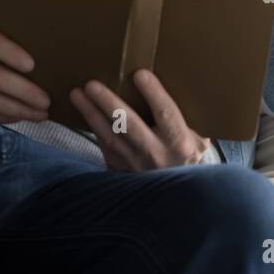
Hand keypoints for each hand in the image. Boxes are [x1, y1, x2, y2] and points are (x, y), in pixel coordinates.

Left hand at [69, 69, 210, 170]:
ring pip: (109, 137)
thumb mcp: (196, 145)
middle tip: (91, 85)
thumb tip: (190, 96)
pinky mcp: (119, 172)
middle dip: (108, 104)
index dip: (153, 94)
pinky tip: (82, 112)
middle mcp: (156, 155)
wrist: (175, 199)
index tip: (140, 74)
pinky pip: (104, 147)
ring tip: (77, 94)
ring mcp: (135, 165)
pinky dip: (93, 128)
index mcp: (179, 144)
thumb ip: (190, 123)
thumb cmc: (185, 161)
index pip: (166, 115)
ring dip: (91, 114)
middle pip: (129, 125)